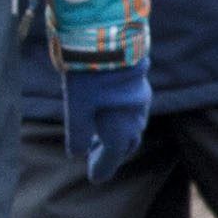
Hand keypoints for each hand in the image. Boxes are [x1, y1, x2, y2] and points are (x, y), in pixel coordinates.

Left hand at [63, 59, 154, 184]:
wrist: (109, 38)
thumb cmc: (89, 77)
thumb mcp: (76, 107)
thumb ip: (77, 133)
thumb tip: (77, 152)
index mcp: (120, 130)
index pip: (112, 156)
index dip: (103, 168)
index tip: (94, 179)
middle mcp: (135, 118)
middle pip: (127, 143)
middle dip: (113, 153)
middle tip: (96, 156)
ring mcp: (141, 99)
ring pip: (133, 125)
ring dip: (119, 133)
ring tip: (101, 132)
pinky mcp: (140, 82)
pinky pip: (134, 108)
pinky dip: (123, 116)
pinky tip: (111, 108)